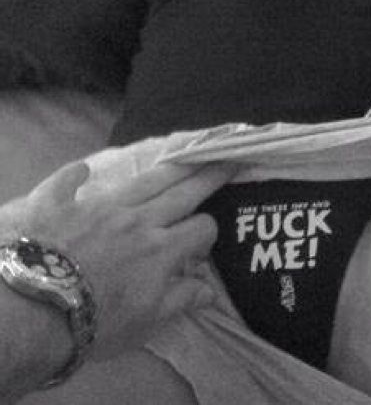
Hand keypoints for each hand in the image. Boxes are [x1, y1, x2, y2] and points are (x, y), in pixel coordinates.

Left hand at [0, 158, 234, 359]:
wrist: (37, 311)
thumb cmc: (99, 322)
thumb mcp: (148, 322)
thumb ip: (182, 300)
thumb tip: (212, 290)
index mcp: (162, 248)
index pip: (200, 228)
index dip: (208, 232)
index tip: (206, 240)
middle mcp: (139, 219)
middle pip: (182, 192)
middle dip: (208, 176)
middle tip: (227, 160)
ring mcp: (100, 207)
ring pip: (143, 181)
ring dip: (168, 167)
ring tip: (185, 154)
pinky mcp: (63, 204)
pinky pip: (69, 182)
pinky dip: (75, 175)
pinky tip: (83, 168)